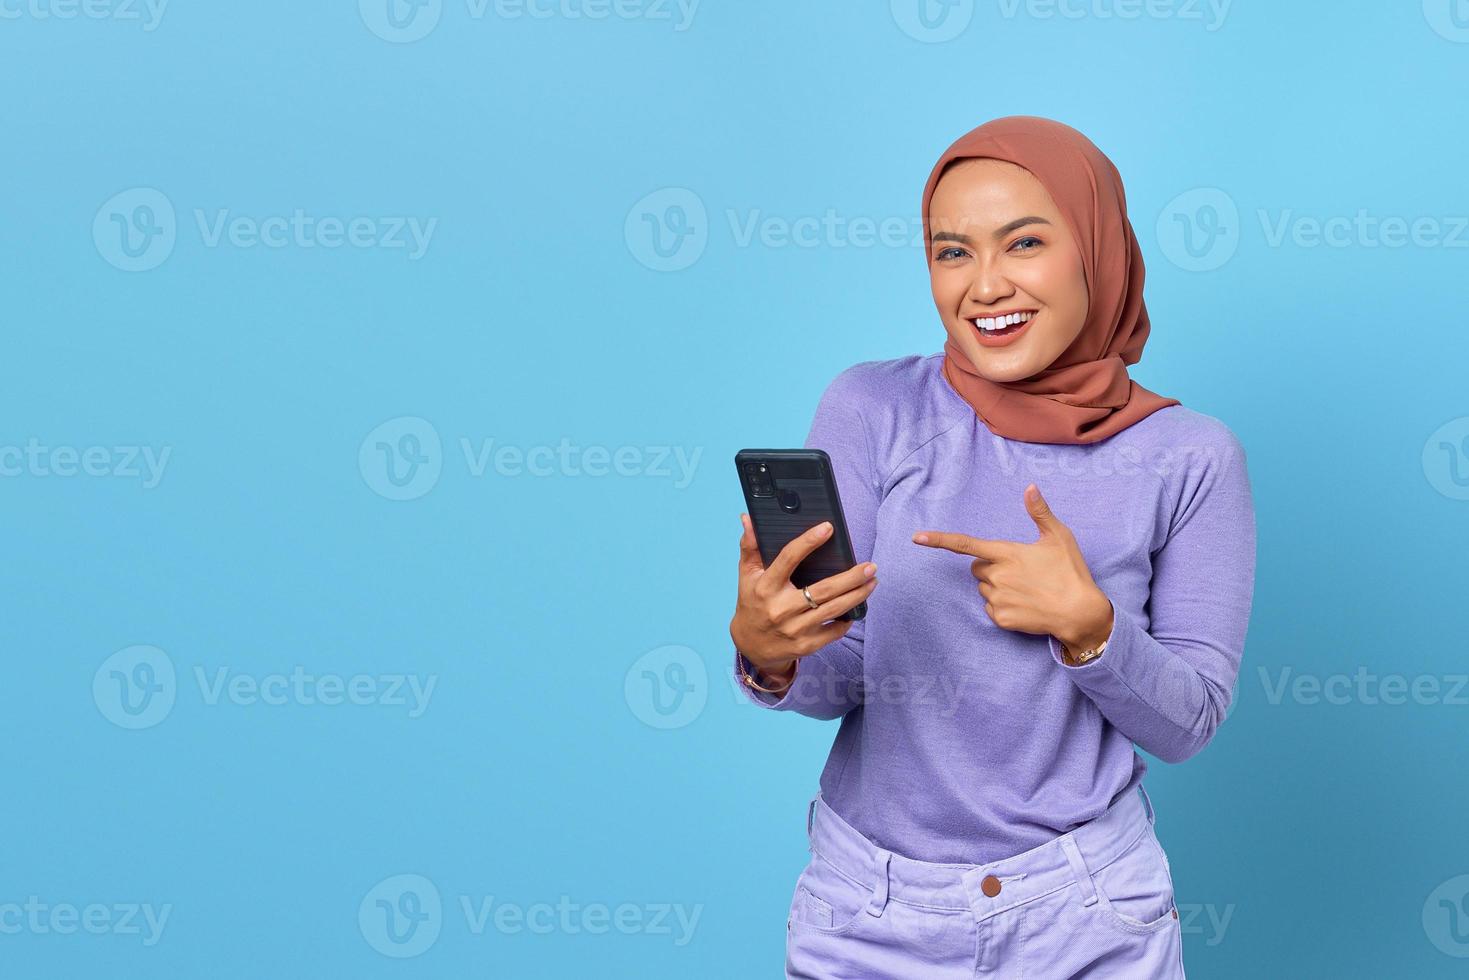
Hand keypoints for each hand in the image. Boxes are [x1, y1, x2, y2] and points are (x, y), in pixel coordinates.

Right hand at [730, 514, 877, 687]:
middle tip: (870, 566)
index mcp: (766, 586)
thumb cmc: (752, 603)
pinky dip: (848, 620)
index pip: (788, 559)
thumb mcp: (746, 575)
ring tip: (872, 582)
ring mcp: (794, 629)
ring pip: (834, 610)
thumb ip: (749, 546)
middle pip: (823, 589)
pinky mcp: (805, 645)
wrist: (750, 646)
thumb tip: (748, 519)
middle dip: (851, 577)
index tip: (828, 528)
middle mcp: (780, 608)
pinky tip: (857, 608)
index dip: (808, 541)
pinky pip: (834, 632)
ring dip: (857, 595)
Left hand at [911, 483, 1112, 652]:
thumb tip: (1030, 487)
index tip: (917, 537)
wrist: (1080, 613)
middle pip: (977, 568)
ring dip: (997, 586)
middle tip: (1019, 571)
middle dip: (990, 567)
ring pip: (984, 588)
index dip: (939, 540)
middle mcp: (997, 576)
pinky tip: (1024, 605)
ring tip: (1026, 589)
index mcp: (1007, 553)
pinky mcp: (1001, 619)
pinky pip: (991, 608)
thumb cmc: (1070, 572)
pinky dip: (1003, 606)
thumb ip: (1040, 512)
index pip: (966, 544)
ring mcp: (998, 598)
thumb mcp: (1059, 537)